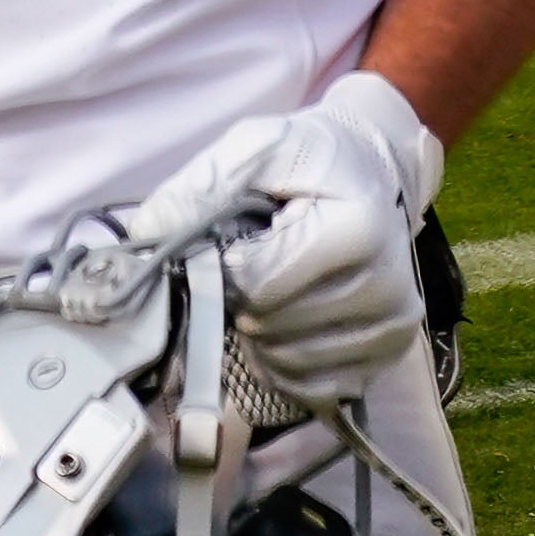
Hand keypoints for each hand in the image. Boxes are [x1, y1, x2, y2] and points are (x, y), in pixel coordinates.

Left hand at [120, 74, 444, 402]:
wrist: (376, 172)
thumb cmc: (315, 160)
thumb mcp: (256, 148)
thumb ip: (199, 188)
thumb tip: (143, 235)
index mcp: (357, 229)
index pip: (255, 284)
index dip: (223, 268)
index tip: (232, 244)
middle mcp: (385, 287)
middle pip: (268, 326)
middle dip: (241, 300)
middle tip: (253, 264)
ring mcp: (390, 327)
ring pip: (285, 360)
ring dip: (260, 331)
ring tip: (274, 288)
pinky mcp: (388, 355)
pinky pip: (310, 387)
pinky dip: (284, 361)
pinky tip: (289, 320)